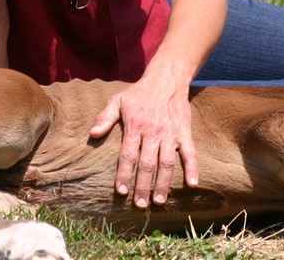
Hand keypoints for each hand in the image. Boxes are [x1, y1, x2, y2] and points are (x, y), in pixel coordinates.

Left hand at [88, 72, 197, 207]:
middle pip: (147, 163)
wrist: (166, 79)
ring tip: (159, 201)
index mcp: (135, 125)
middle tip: (140, 204)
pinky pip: (190, 152)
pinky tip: (191, 184)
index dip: (124, 174)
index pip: (128, 155)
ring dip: (163, 183)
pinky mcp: (184, 132)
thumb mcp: (118, 100)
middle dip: (143, 186)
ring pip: (167, 162)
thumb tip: (92, 134)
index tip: (121, 191)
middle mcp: (153, 131)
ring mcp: (170, 133)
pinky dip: (192, 168)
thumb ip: (105, 118)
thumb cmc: (139, 93)